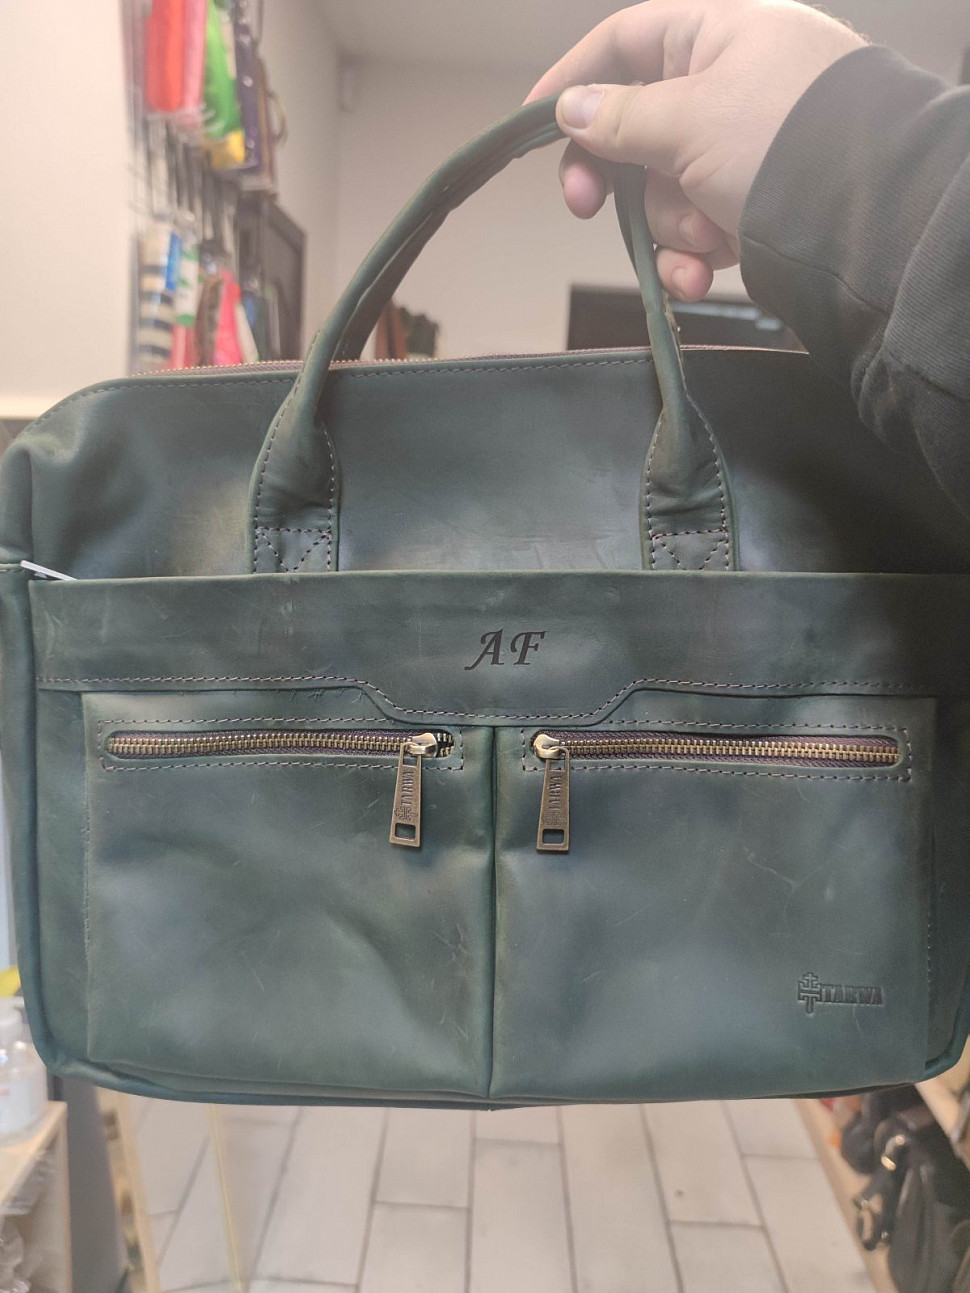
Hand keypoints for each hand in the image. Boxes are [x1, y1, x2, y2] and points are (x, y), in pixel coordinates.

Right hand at [527, 0, 864, 299]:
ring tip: (706, 239)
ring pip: (664, 193)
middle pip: (636, 130)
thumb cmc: (788, 144)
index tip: (535, 124)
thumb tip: (572, 108)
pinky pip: (698, 233)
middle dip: (619, 180)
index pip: (627, 41)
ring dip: (671, 227)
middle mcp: (732, 89)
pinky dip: (693, 259)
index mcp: (721, 36)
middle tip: (587, 207)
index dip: (575, 79)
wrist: (873, 224)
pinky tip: (704, 275)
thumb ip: (621, 118)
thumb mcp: (690, 119)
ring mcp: (744, 154)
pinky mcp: (756, 210)